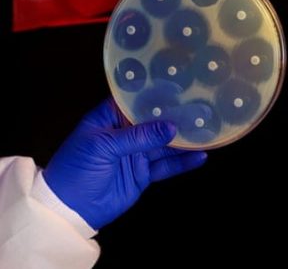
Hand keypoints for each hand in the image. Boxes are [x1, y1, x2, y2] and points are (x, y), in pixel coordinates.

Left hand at [43, 98, 206, 229]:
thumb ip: (139, 136)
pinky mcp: (144, 174)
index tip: (180, 86)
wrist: (69, 210)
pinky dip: (183, 163)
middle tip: (202, 109)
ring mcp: (136, 154)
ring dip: (184, 141)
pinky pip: (166, 166)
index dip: (156, 94)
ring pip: (165, 145)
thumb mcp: (103, 146)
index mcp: (109, 118)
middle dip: (176, 117)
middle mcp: (126, 133)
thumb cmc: (77, 169)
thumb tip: (171, 128)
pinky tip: (200, 157)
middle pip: (155, 122)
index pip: (136, 101)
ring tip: (208, 133)